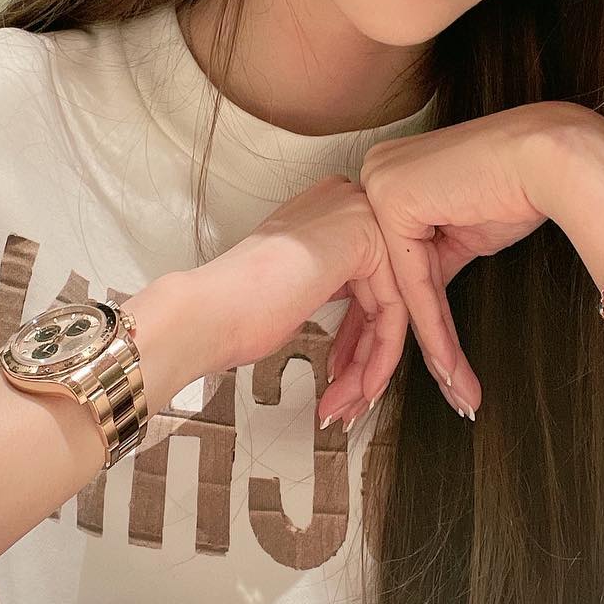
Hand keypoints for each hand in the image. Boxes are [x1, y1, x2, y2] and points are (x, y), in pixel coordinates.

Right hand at [177, 174, 414, 411]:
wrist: (209, 312)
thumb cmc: (233, 306)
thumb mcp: (296, 288)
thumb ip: (331, 284)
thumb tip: (364, 317)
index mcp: (324, 208)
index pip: (364, 279)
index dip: (357, 338)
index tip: (346, 374)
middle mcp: (343, 201)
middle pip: (380, 294)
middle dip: (365, 357)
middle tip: (350, 396)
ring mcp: (356, 214)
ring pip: (390, 308)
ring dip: (368, 367)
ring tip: (348, 402)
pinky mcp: (366, 238)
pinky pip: (395, 311)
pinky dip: (381, 358)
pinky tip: (364, 387)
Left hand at [321, 102, 563, 423]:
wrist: (549, 158)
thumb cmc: (516, 188)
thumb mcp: (460, 233)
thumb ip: (429, 262)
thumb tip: (418, 302)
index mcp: (385, 181)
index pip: (374, 267)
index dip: (372, 325)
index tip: (366, 369)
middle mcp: (372, 178)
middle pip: (375, 281)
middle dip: (371, 351)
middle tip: (362, 400)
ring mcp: (376, 187)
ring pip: (396, 290)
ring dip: (413, 352)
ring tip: (439, 392)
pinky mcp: (392, 202)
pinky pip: (415, 284)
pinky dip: (435, 332)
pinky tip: (448, 369)